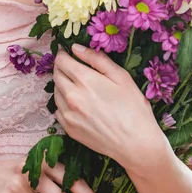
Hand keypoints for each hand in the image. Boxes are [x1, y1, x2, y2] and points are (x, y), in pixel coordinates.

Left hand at [53, 45, 161, 169]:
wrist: (136, 144)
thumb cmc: (133, 108)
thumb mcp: (121, 76)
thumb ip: (97, 59)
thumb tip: (76, 48)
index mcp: (84, 80)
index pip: (61, 61)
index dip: (63, 53)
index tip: (68, 52)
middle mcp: (71, 97)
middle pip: (56, 75)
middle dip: (62, 67)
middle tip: (73, 66)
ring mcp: (68, 115)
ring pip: (56, 92)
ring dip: (62, 84)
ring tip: (77, 85)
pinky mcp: (69, 129)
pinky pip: (58, 109)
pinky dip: (64, 102)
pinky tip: (77, 103)